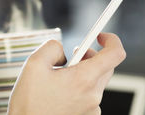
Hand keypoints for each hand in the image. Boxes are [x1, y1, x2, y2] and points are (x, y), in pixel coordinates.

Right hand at [7, 32, 125, 114]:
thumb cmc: (29, 102)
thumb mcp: (33, 64)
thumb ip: (52, 47)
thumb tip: (62, 50)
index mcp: (84, 79)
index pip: (115, 54)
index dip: (112, 40)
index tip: (100, 35)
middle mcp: (93, 95)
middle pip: (106, 67)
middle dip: (91, 55)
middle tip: (74, 54)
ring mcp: (91, 109)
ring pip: (95, 81)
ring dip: (82, 73)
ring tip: (59, 77)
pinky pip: (89, 96)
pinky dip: (78, 88)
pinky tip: (59, 92)